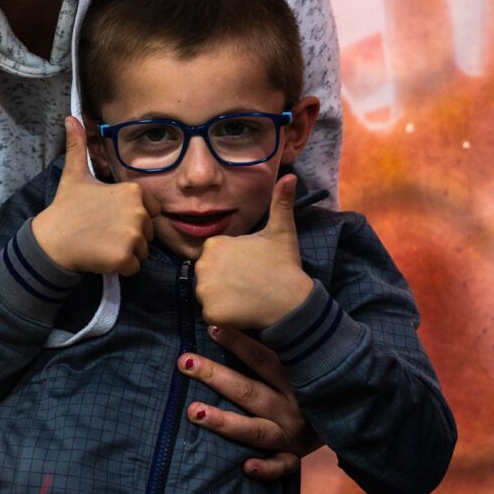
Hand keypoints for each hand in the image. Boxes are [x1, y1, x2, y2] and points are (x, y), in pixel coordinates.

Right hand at [32, 117, 159, 273]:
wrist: (51, 240)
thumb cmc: (66, 207)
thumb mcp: (74, 174)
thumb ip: (78, 147)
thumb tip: (70, 118)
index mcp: (132, 191)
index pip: (151, 211)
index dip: (132, 217)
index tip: (110, 218)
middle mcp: (137, 211)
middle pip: (148, 233)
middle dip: (130, 236)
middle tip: (104, 233)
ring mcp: (132, 235)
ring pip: (143, 251)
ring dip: (127, 253)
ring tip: (103, 245)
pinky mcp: (125, 257)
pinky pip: (135, 268)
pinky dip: (122, 268)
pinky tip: (103, 258)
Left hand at [182, 327, 320, 480]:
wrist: (357, 412)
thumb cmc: (317, 379)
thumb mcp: (306, 359)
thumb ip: (280, 344)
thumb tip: (242, 313)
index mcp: (296, 379)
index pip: (263, 358)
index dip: (238, 342)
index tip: (211, 328)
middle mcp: (294, 406)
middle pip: (250, 391)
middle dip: (215, 376)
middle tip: (185, 362)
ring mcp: (294, 434)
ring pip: (256, 429)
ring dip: (225, 422)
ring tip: (194, 411)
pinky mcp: (295, 456)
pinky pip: (282, 466)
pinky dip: (267, 468)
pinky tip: (246, 467)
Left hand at [194, 175, 313, 328]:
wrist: (291, 301)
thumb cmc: (284, 264)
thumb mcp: (281, 230)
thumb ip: (280, 203)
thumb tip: (289, 177)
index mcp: (214, 244)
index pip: (214, 257)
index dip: (231, 264)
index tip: (249, 268)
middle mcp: (203, 265)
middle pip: (207, 276)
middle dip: (223, 281)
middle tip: (248, 283)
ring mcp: (204, 290)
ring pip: (208, 296)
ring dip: (222, 299)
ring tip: (245, 297)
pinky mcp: (210, 312)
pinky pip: (211, 315)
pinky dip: (224, 316)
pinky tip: (242, 311)